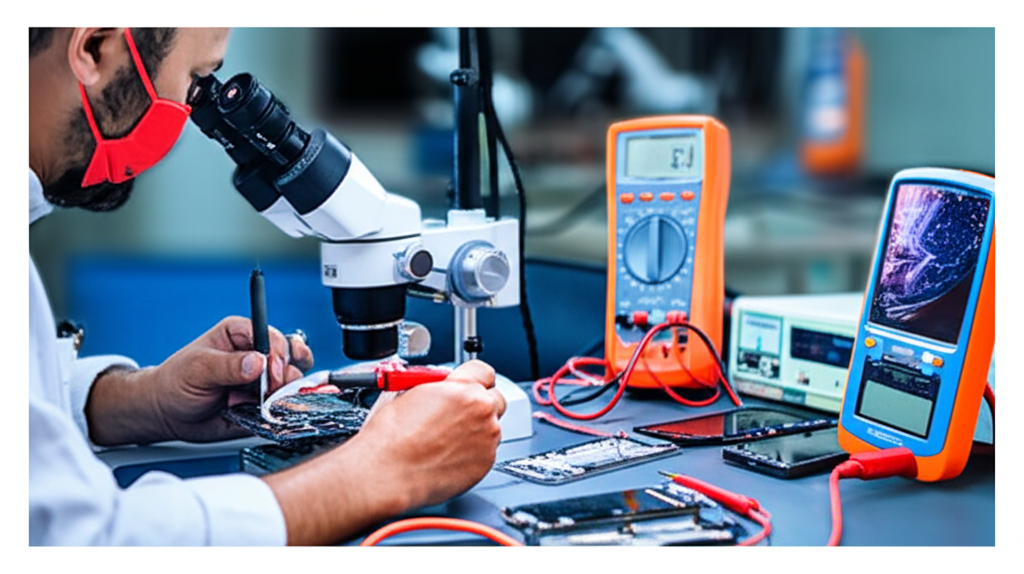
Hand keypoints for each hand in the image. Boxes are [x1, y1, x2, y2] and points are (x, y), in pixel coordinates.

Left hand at [85, 316, 313, 444]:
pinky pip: (285, 404)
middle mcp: (257, 354)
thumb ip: (227, 366)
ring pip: (294, 380)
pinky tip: (267, 413)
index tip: (270, 372)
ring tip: (266, 402)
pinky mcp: (265, 402)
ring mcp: (263, 379)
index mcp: (241, 334)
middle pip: (291, 356)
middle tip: (271, 390)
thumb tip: (257, 362)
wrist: (168, 413)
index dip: (276, 353)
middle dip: (286, 374)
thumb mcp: (197, 369)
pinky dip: (283, 410)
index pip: (272, 336)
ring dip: (286, 393)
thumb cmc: (176, 382)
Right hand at [355, 359, 506, 506]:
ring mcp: (487, 439)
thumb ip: (437, 386)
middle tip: (457, 414)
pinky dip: (473, 452)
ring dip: (476, 429)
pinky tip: (449, 455)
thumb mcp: (410, 392)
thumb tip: (441, 386)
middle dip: (478, 404)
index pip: (484, 371)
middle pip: (494, 399)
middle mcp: (481, 412)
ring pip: (491, 427)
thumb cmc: (391, 438)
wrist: (386, 473)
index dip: (472, 379)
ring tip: (446, 440)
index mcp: (463, 389)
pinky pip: (487, 451)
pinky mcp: (486, 464)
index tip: (466, 386)